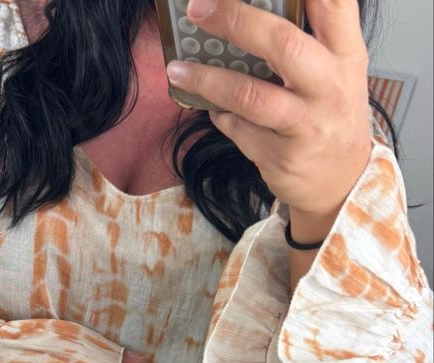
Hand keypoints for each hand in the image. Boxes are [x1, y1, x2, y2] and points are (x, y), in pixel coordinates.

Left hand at [165, 0, 373, 230]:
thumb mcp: (339, 70)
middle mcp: (330, 88)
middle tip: (197, 9)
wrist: (342, 182)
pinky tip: (214, 108)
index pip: (335, 4)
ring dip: (207, 81)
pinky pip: (238, 131)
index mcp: (346, 55)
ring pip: (250, 96)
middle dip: (235, 21)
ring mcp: (306, 126)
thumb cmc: (331, 115)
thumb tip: (250, 7)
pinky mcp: (282, 158)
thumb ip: (311, 35)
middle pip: (282, 44)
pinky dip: (220, 115)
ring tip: (177, 70)